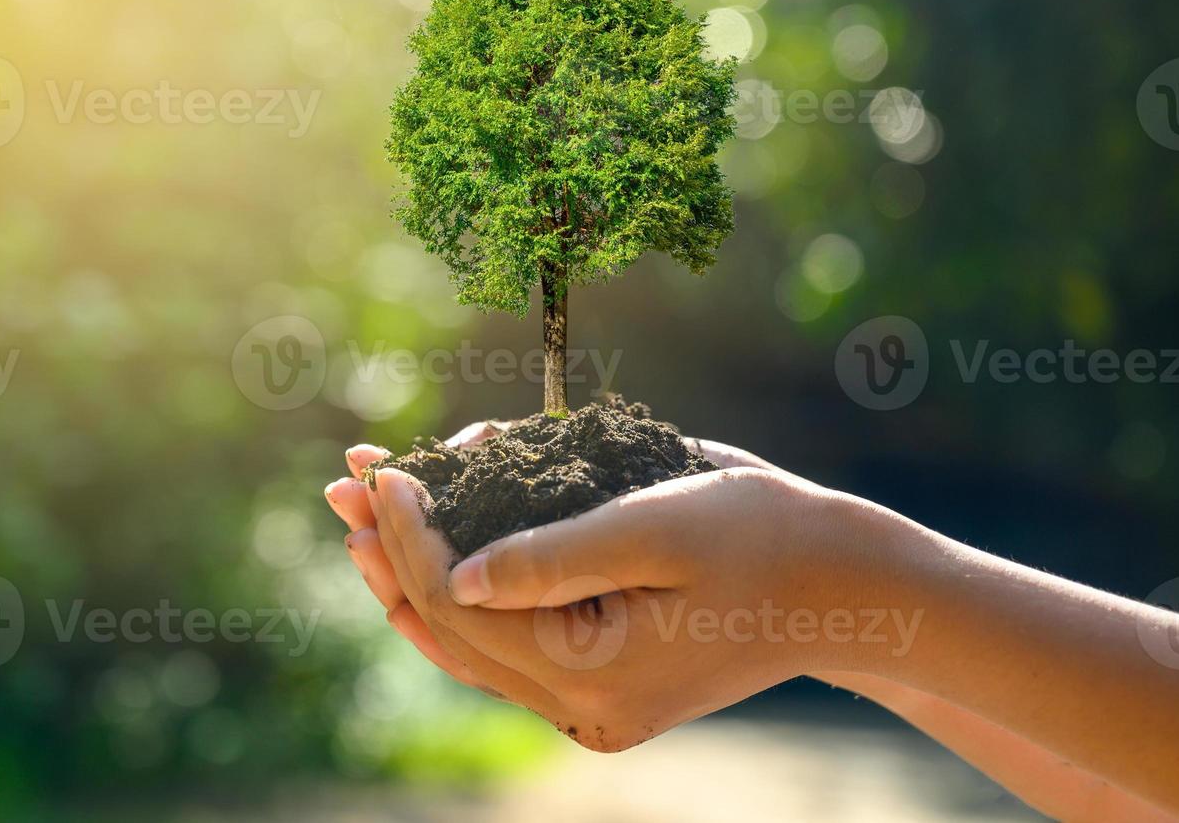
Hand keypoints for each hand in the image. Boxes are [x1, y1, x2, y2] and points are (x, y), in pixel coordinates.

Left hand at [325, 429, 911, 750]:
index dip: (412, 535)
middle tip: (340, 484)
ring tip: (360, 515)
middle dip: (392, 550)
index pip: (463, 603)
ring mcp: (588, 707)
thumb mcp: (658, 523)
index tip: (385, 470)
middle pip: (451, 628)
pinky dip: (459, 596)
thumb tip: (453, 572)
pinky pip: (503, 649)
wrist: (839, 585)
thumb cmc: (761, 534)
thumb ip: (553, 553)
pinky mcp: (597, 688)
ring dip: (411, 574)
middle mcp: (582, 708)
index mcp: (595, 673)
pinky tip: (422, 554)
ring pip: (468, 644)